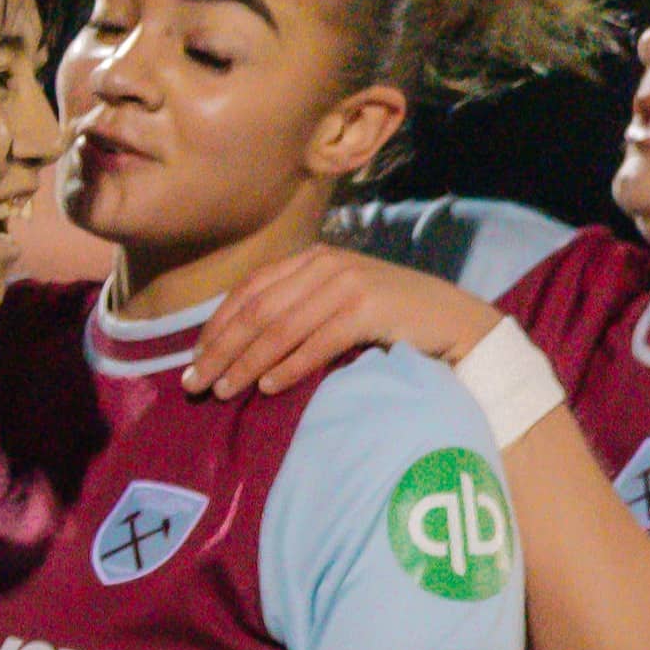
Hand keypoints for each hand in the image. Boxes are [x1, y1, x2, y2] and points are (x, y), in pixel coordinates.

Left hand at [183, 248, 496, 399]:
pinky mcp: (369, 307)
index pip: (249, 291)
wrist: (456, 323)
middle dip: (220, 349)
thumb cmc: (393, 321)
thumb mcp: (338, 304)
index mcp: (312, 258)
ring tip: (223, 391)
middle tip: (194, 385)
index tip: (193, 361)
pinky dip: (289, 367)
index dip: (217, 327)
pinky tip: (268, 387)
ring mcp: (348, 282)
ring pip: (280, 328)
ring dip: (246, 363)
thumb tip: (240, 348)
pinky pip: (316, 342)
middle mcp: (325, 264)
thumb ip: (298, 311)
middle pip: (257, 310)